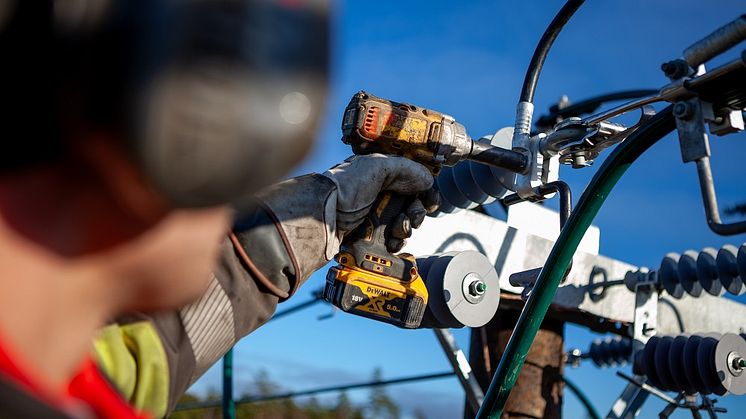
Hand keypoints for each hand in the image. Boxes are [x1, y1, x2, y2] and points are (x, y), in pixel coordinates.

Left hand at [323, 154, 438, 251]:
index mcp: (380, 175)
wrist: (321, 218)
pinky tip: (391, 242)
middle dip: (417, 213)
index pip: (412, 183)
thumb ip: (405, 168)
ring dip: (406, 229)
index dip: (425, 192)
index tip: (431, 201)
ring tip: (397, 229)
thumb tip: (427, 179)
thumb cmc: (344, 188)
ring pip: (403, 226)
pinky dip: (396, 243)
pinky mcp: (368, 238)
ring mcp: (373, 218)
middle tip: (413, 217)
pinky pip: (391, 242)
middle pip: (411, 206)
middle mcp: (377, 196)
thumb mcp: (376, 166)